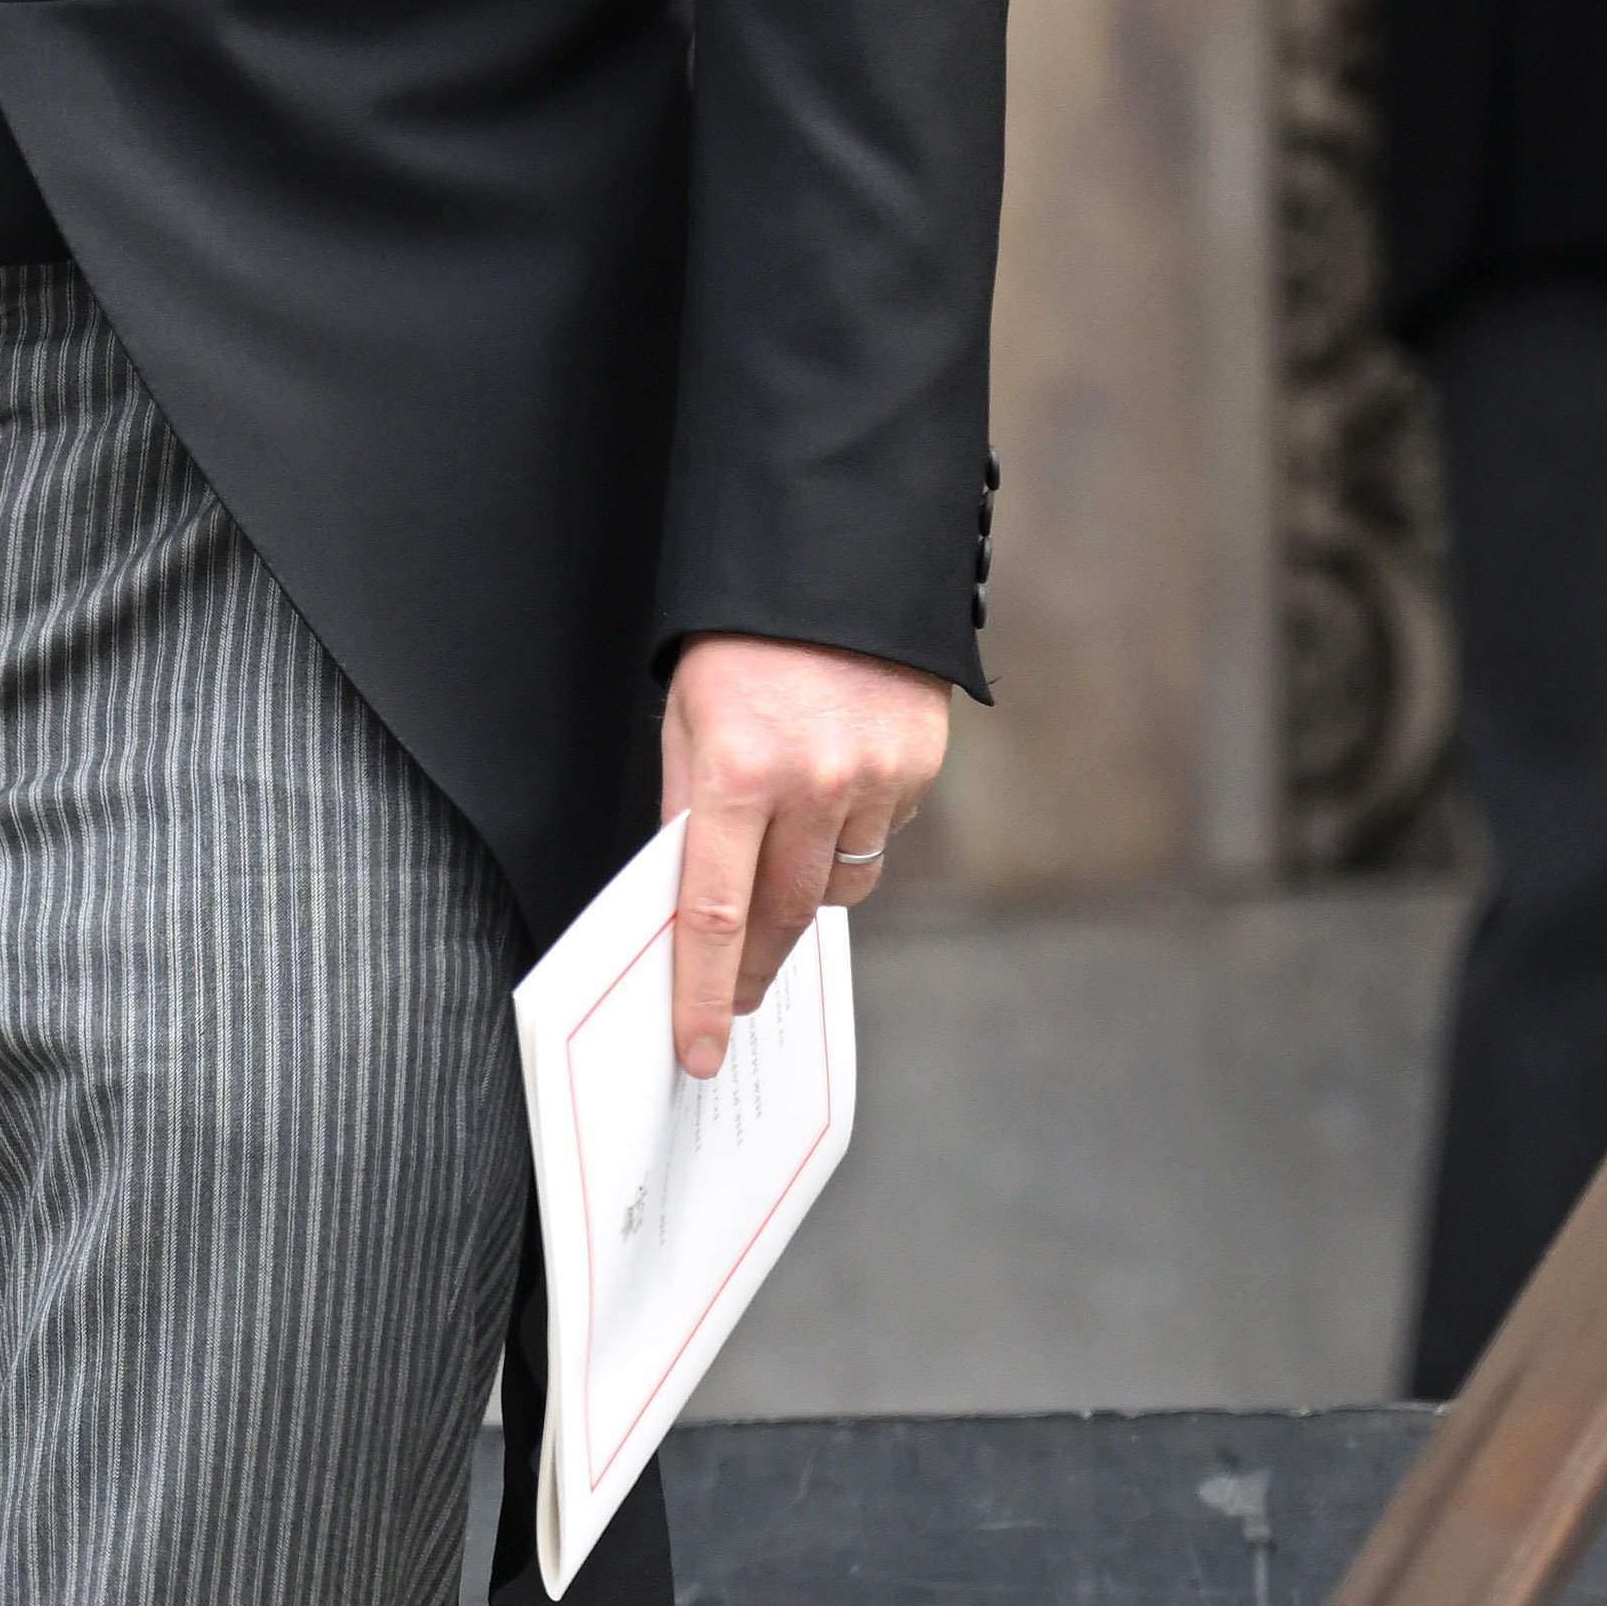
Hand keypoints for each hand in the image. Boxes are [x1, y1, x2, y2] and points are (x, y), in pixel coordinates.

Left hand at [660, 632, 946, 1079]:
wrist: (832, 559)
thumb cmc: (741, 641)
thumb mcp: (688, 717)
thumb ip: (690, 810)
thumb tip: (691, 899)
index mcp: (737, 770)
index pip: (715, 911)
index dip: (705, 988)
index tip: (700, 1045)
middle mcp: (811, 783)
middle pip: (782, 918)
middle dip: (755, 970)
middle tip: (738, 1001)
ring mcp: (874, 780)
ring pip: (838, 888)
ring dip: (804, 900)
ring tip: (780, 874)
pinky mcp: (918, 770)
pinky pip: (878, 840)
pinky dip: (849, 841)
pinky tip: (831, 799)